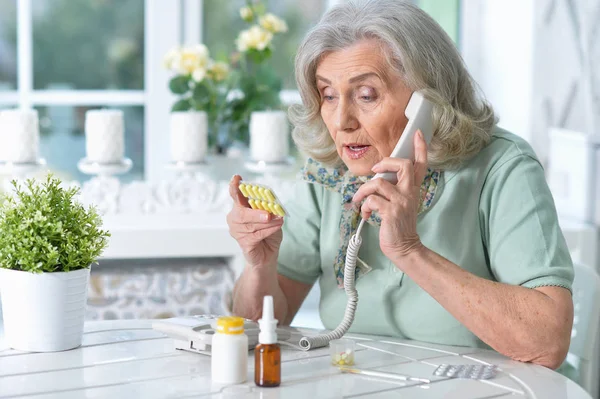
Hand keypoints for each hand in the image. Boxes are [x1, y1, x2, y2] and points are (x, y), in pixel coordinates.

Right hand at [227, 175, 283, 269]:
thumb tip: (272, 208)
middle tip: (267, 215)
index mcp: (240, 207)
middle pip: (241, 213)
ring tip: (279, 220)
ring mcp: (237, 232)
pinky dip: (268, 230)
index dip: (234, 187)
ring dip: (268, 223)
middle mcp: (235, 218)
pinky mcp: (243, 243)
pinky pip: (256, 235)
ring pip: (251, 225)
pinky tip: (276, 228)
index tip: (236, 178)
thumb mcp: (270, 217)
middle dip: (255, 213)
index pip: (235, 195)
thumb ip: (268, 210)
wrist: (268, 254)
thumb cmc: (268, 232)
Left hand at [352, 130, 427, 263]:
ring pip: (379, 183)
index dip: (420, 148)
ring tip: (359, 200)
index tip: (417, 133)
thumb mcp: (400, 204)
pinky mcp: (391, 212)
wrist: (404, 248)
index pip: (420, 165)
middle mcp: (410, 193)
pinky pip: (372, 200)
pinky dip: (364, 206)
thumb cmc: (398, 225)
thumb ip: (393, 189)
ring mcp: (402, 202)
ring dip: (363, 190)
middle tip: (375, 169)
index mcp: (412, 189)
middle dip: (385, 162)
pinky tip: (365, 213)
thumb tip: (376, 177)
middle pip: (403, 165)